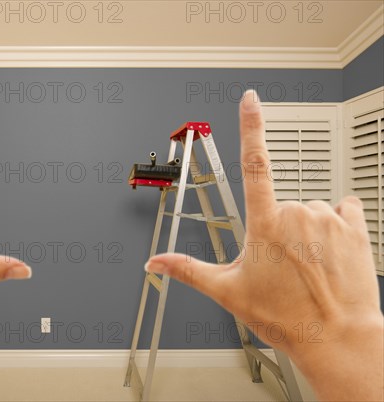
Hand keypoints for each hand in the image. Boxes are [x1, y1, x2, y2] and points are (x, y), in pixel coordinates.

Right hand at [145, 90, 382, 400]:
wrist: (337, 338)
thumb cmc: (285, 317)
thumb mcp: (228, 291)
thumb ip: (188, 270)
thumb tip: (155, 263)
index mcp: (264, 224)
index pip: (253, 162)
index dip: (250, 126)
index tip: (251, 100)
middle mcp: (297, 213)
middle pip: (279, 202)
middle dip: (276, 226)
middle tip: (280, 263)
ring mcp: (328, 218)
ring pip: (309, 209)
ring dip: (305, 229)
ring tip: (306, 264)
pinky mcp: (355, 227)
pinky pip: (343, 208)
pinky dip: (336, 223)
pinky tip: (330, 251)